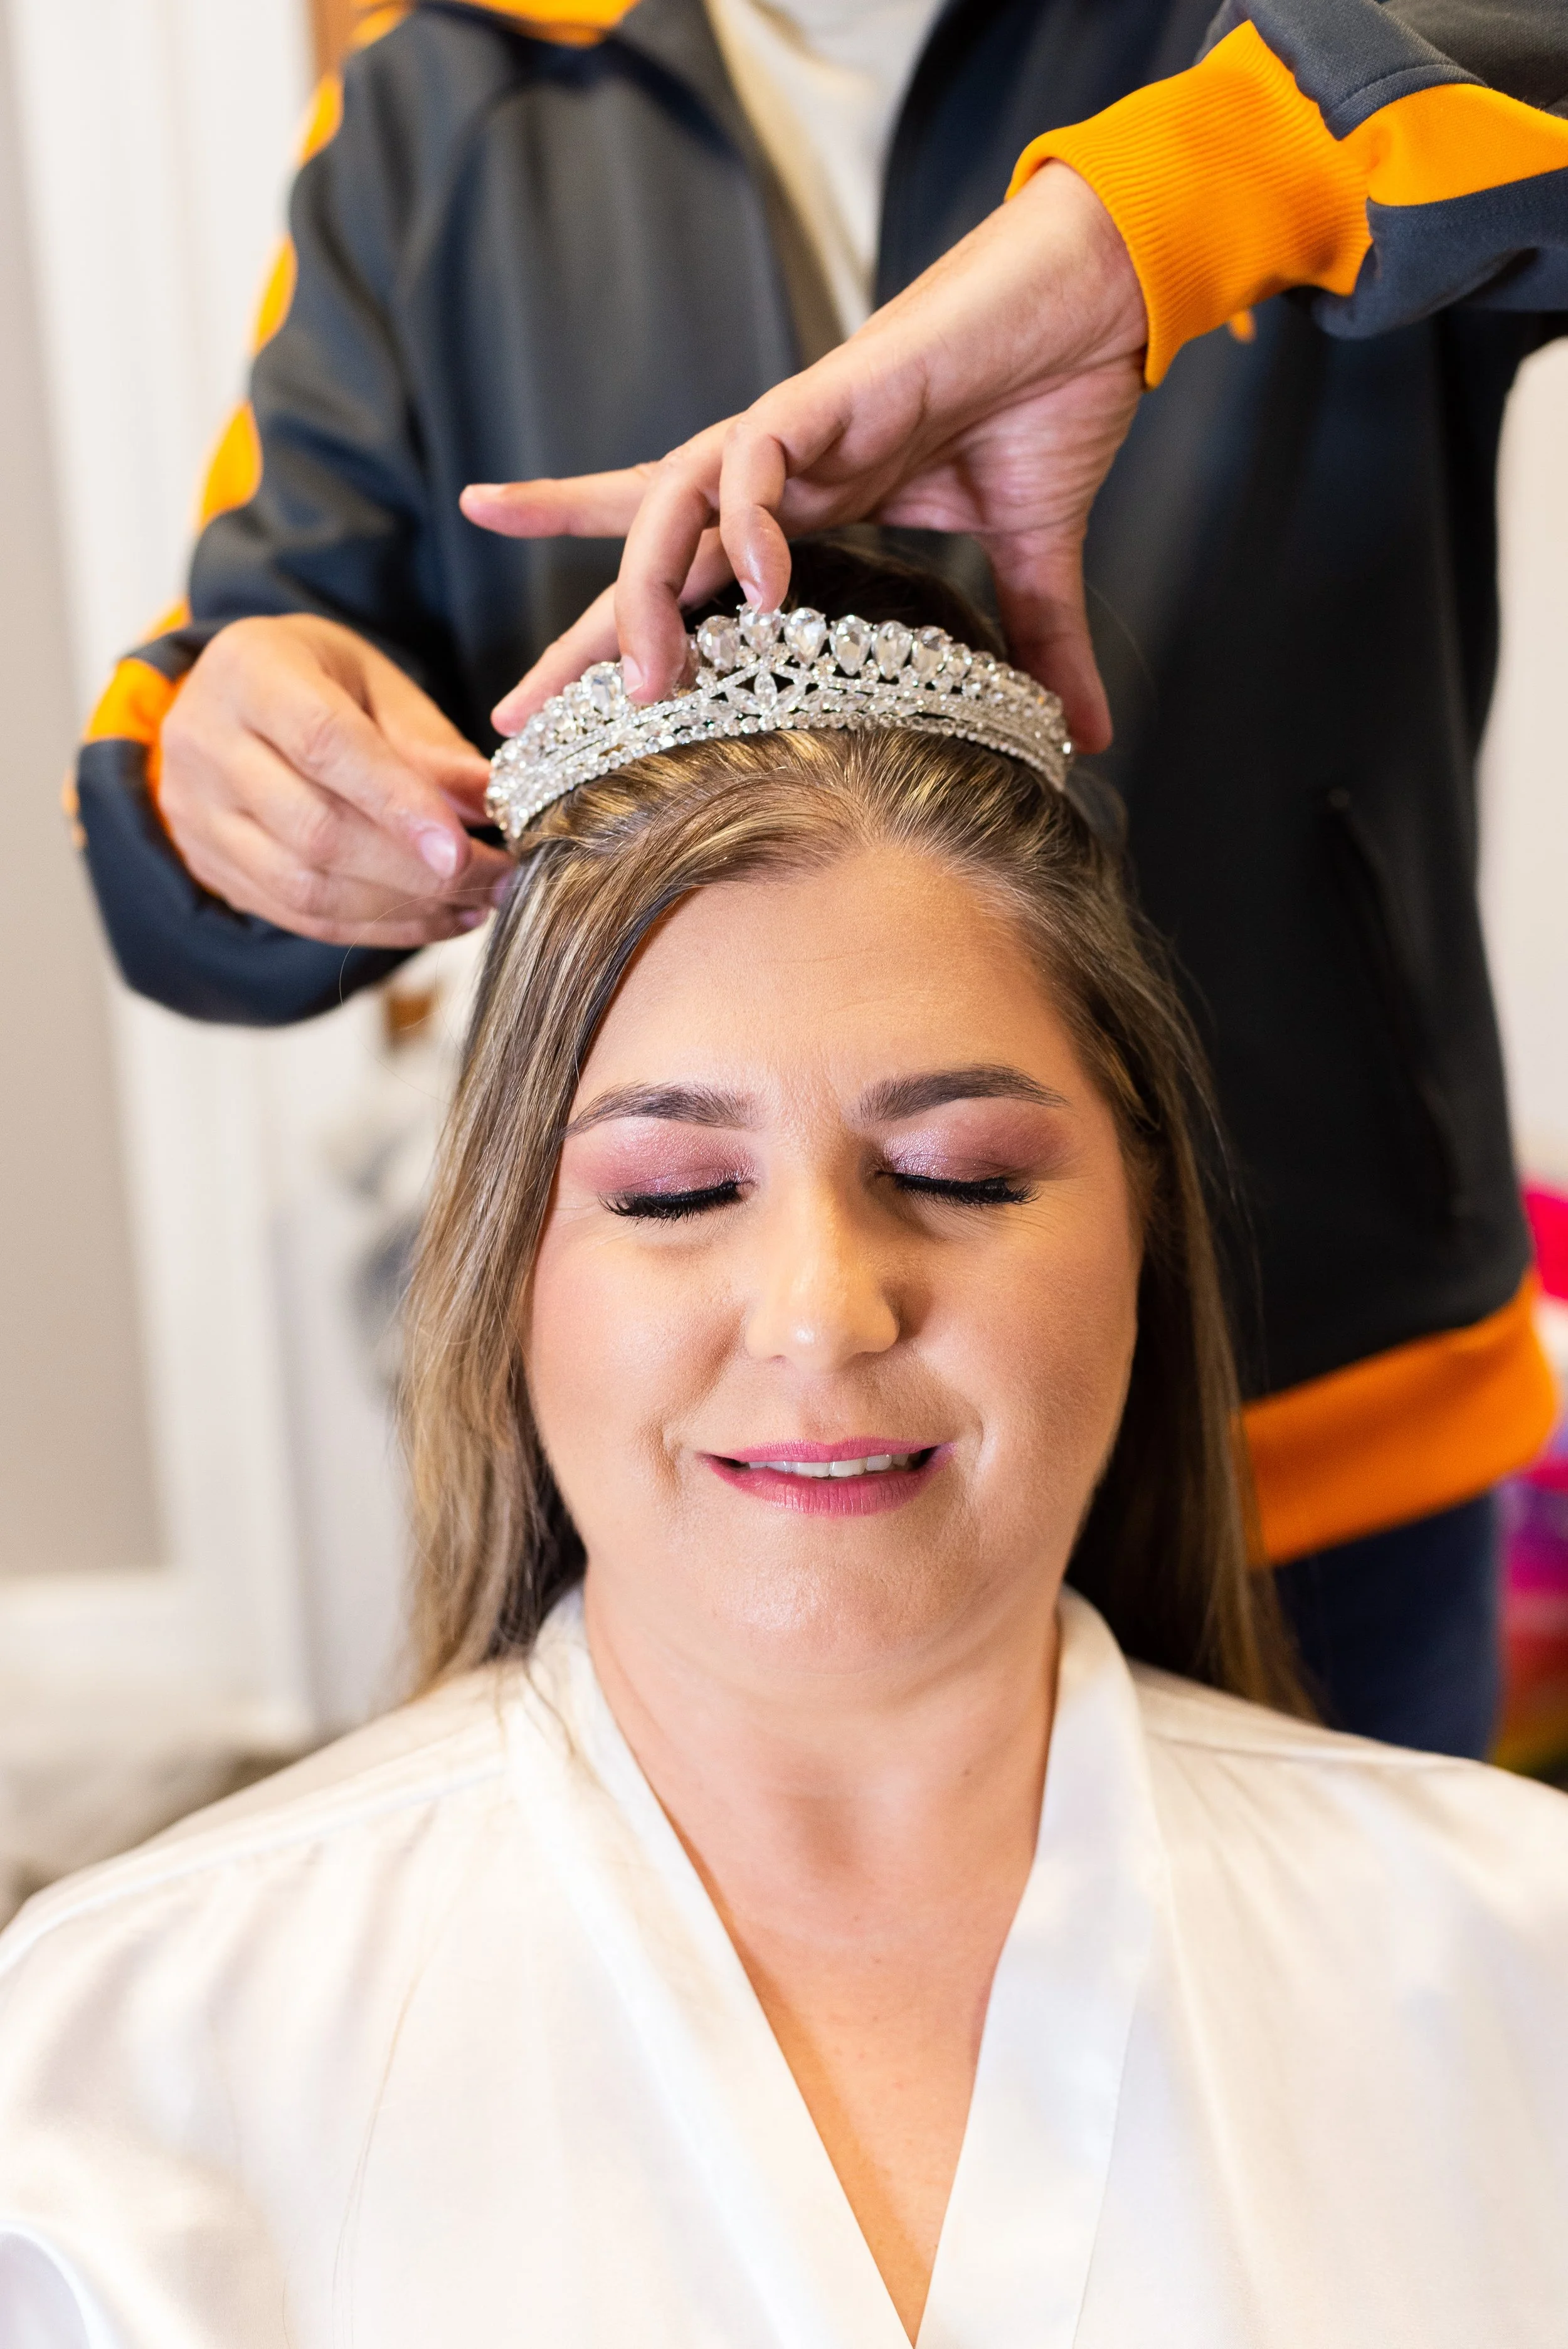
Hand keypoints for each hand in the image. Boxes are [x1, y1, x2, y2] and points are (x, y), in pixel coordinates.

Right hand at [158, 614, 511, 946]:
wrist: (228, 704)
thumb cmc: (316, 681)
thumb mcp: (375, 683)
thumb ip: (428, 743)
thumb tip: (489, 801)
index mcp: (248, 672)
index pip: (323, 744)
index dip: (397, 802)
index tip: (462, 848)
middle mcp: (205, 743)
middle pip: (315, 829)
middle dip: (418, 870)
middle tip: (496, 879)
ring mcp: (196, 813)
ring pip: (304, 886)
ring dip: (403, 908)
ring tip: (476, 903)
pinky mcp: (210, 866)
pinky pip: (298, 915)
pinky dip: (375, 927)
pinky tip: (434, 919)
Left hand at [465, 163, 1145, 752]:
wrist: (1097, 302)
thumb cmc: (1053, 397)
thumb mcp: (1035, 555)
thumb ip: (1039, 643)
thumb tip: (1085, 734)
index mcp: (812, 506)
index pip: (695, 574)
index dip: (627, 629)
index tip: (564, 703)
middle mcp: (782, 472)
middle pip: (649, 552)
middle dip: (579, 632)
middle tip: (511, 712)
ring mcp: (798, 432)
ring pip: (674, 503)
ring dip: (646, 590)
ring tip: (639, 684)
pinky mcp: (832, 394)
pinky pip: (756, 458)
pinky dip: (749, 524)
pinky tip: (765, 593)